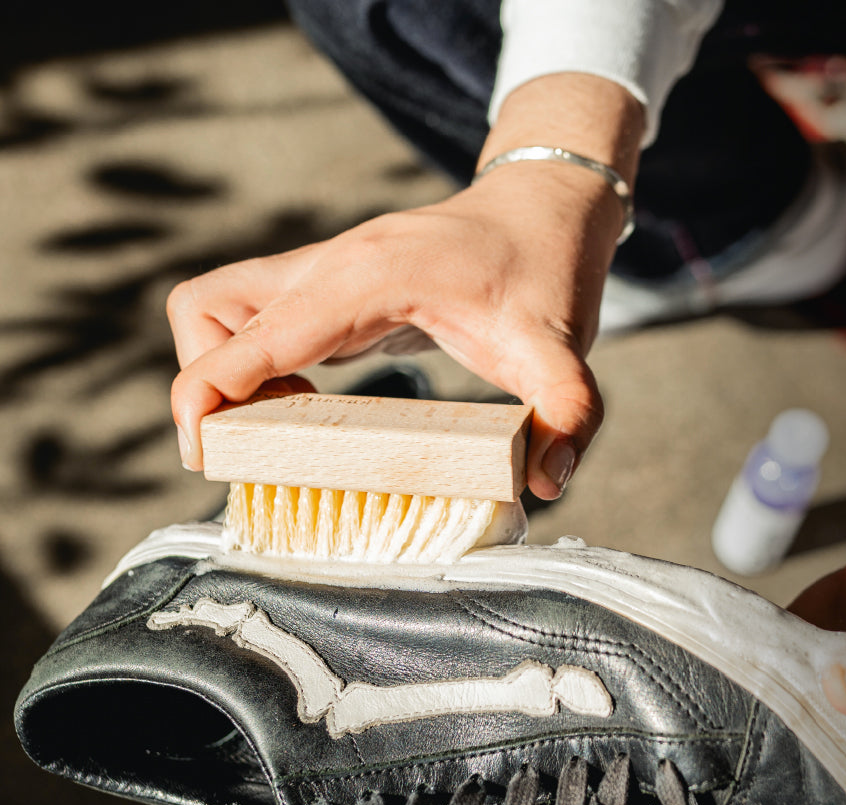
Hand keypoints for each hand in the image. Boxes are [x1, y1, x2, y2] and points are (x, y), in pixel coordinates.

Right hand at [167, 73, 642, 499]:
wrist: (542, 207)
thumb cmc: (544, 267)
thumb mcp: (563, 348)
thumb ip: (566, 412)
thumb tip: (546, 482)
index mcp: (366, 277)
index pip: (248, 333)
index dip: (206, 395)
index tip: (207, 455)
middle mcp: (328, 268)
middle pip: (205, 311)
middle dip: (206, 386)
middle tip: (256, 447)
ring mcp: (323, 273)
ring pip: (218, 311)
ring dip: (227, 375)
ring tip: (289, 428)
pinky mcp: (329, 291)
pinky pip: (256, 325)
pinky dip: (256, 371)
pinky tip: (308, 408)